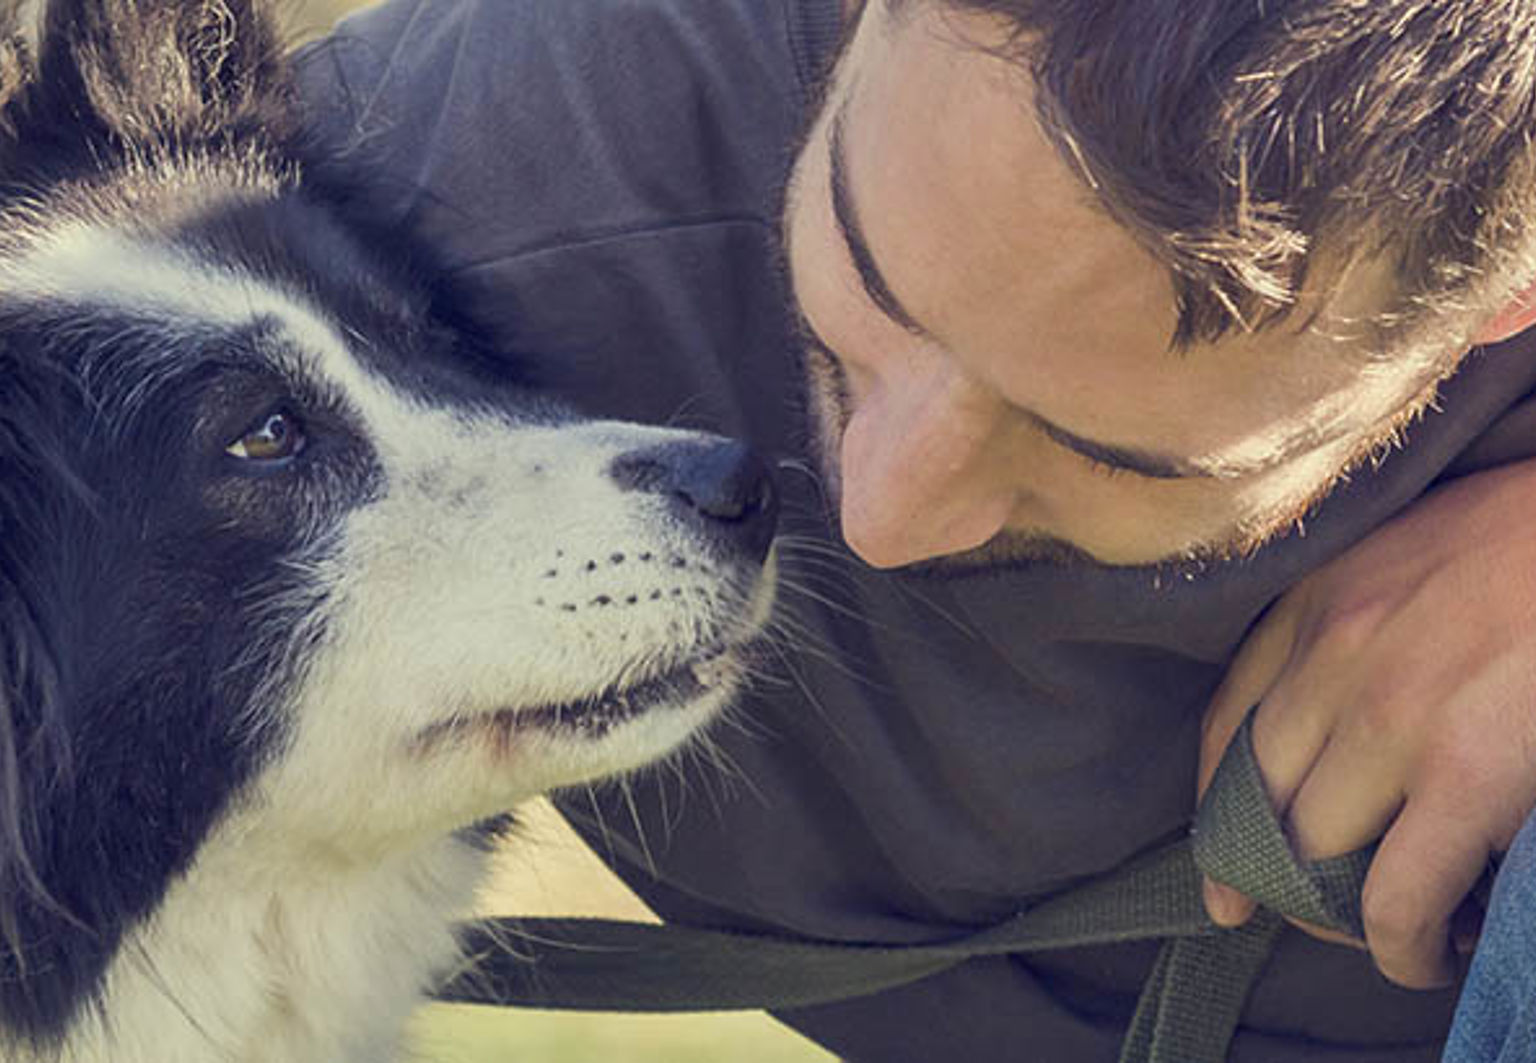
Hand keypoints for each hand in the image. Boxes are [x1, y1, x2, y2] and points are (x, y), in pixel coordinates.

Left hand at [1198, 458, 1535, 988]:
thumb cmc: (1535, 533)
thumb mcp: (1418, 551)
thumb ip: (1368, 622)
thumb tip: (1351, 715)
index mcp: (1318, 599)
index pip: (1227, 725)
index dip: (1217, 811)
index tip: (1221, 869)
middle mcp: (1332, 656)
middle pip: (1259, 798)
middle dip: (1277, 873)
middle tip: (1318, 914)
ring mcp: (1390, 717)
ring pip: (1314, 853)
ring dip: (1337, 914)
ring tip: (1381, 936)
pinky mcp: (1464, 773)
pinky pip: (1394, 897)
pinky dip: (1399, 947)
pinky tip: (1423, 957)